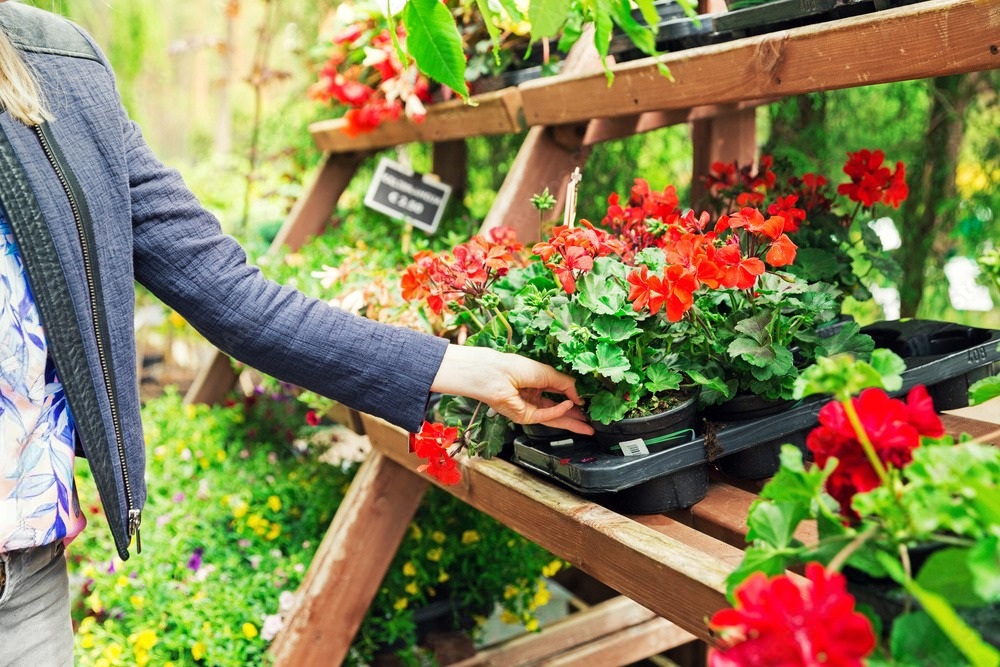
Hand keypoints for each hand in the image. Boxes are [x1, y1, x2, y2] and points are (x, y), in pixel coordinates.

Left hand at [431, 345, 593, 435]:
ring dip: (572, 423)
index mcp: (538, 383)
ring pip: (555, 418)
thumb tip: (579, 397)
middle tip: (592, 422)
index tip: (589, 402)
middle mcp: (535, 397)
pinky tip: (570, 406)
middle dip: (576, 416)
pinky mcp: (525, 417)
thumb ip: (566, 384)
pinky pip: (546, 415)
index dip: (575, 398)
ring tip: (589, 428)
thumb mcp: (547, 372)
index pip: (560, 394)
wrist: (495, 374)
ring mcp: (530, 408)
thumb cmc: (516, 367)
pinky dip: (559, 411)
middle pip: (560, 410)